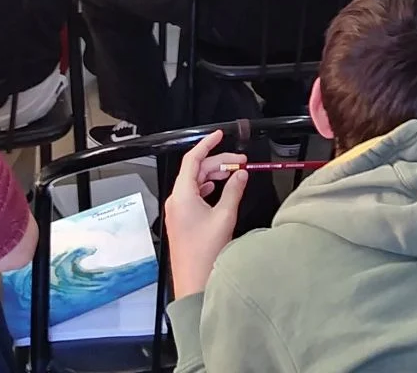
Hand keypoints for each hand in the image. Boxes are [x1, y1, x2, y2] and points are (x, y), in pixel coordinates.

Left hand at [163, 129, 246, 299]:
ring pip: (195, 183)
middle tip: (240, 162)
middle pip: (196, 170)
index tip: (219, 135)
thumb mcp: (224, 216)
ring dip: (214, 175)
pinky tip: (219, 189)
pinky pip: (193, 195)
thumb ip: (233, 190)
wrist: (194, 281)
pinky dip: (207, 188)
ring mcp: (178, 211)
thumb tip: (240, 174)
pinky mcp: (182, 220)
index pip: (192, 159)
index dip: (207, 144)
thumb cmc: (205, 252)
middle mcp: (176, 200)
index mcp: (182, 195)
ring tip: (233, 174)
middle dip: (218, 162)